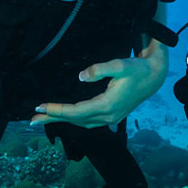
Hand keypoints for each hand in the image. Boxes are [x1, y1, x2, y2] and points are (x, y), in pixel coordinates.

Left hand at [30, 39, 168, 127]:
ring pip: (80, 123)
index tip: (40, 106)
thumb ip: (100, 69)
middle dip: (53, 118)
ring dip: (62, 120)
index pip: (76, 111)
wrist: (154, 77)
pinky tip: (65, 116)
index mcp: (107, 105)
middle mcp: (108, 115)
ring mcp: (110, 118)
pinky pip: (88, 121)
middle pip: (75, 120)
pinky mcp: (111, 115)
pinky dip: (74, 119)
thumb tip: (80, 76)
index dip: (57, 109)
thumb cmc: (137, 69)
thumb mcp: (120, 65)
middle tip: (32, 118)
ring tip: (44, 118)